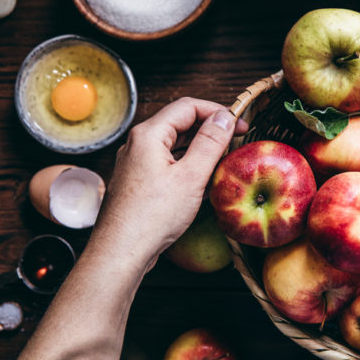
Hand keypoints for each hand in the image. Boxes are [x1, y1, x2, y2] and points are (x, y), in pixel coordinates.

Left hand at [91, 98, 246, 265]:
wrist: (120, 253)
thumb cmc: (152, 217)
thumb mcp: (191, 176)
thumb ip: (210, 143)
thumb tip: (224, 118)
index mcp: (148, 135)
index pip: (188, 106)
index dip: (217, 111)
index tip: (239, 124)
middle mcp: (138, 144)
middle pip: (180, 124)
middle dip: (210, 130)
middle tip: (235, 142)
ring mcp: (136, 164)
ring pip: (174, 145)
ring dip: (200, 149)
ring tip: (224, 162)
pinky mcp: (138, 182)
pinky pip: (167, 164)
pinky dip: (188, 166)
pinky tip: (203, 181)